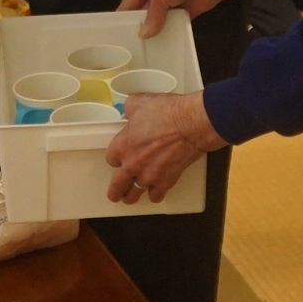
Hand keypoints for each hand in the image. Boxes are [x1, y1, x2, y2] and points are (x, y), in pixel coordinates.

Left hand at [104, 91, 224, 203]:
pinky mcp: (166, 182)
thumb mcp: (140, 102)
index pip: (111, 160)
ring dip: (131, 196)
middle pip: (117, 185)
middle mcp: (132, 164)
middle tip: (115, 195)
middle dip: (115, 191)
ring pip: (134, 194)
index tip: (120, 158)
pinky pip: (156, 196)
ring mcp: (149, 176)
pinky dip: (155, 195)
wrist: (191, 124)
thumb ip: (130, 109)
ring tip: (130, 198)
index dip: (116, 158)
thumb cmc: (167, 111)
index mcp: (123, 145)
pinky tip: (154, 194)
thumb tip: (129, 112)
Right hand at [119, 0, 258, 37]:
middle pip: (142, 13)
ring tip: (141, 52)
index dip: (121, 18)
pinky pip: (172, 25)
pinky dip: (168, 34)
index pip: (128, 3)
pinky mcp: (184, 13)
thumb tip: (144, 35)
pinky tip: (161, 48)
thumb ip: (152, 15)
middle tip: (126, 47)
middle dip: (137, 27)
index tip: (114, 35)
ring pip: (157, 21)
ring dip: (152, 33)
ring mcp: (170, 4)